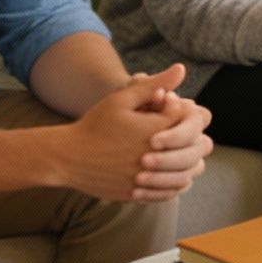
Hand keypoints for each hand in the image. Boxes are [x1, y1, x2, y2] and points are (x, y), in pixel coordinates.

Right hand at [56, 64, 209, 201]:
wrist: (67, 157)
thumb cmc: (94, 125)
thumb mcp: (122, 100)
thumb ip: (154, 85)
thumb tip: (181, 69)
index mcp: (153, 130)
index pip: (188, 119)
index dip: (182, 112)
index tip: (169, 109)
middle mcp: (154, 156)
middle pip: (194, 147)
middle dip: (191, 137)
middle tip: (182, 132)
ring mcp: (146, 178)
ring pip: (186, 174)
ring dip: (189, 162)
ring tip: (181, 152)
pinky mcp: (138, 193)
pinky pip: (169, 192)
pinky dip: (176, 183)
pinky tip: (173, 174)